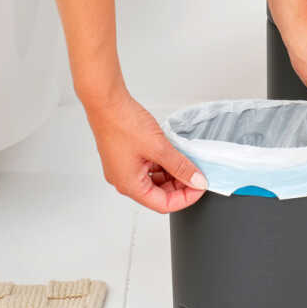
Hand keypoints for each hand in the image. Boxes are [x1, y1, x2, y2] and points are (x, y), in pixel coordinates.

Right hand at [83, 91, 207, 212]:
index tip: (200, 187)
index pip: (163, 204)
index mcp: (130, 185)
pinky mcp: (126, 157)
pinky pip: (148, 168)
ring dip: (172, 174)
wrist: (106, 103)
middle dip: (180, 186)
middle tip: (196, 174)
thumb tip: (196, 180)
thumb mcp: (159, 148)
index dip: (185, 198)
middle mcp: (124, 180)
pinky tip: (174, 154)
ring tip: (187, 162)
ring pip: (155, 181)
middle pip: (159, 194)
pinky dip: (163, 165)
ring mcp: (124, 169)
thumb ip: (180, 166)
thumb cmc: (122, 123)